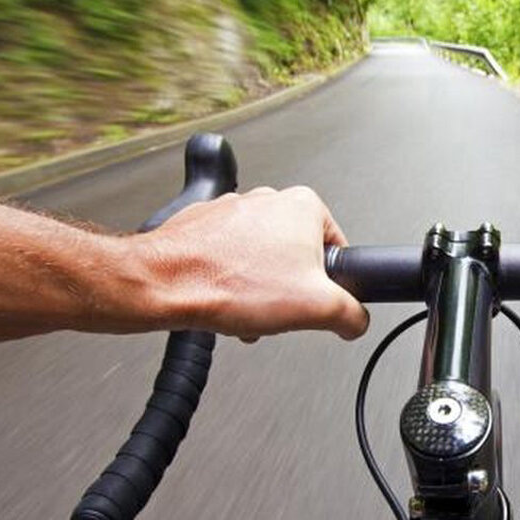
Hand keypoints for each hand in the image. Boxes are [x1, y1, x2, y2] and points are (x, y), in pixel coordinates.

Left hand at [135, 186, 367, 339]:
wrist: (163, 284)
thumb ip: (353, 314)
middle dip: (290, 290)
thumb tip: (356, 320)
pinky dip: (231, 282)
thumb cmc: (228, 284)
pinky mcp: (205, 226)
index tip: (315, 302)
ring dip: (259, 290)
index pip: (338, 250)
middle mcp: (269, 199)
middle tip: (277, 309)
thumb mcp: (317, 309)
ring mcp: (233, 210)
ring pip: (263, 261)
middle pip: (298, 257)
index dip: (330, 285)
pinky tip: (224, 301)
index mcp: (304, 205)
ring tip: (245, 308)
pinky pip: (231, 259)